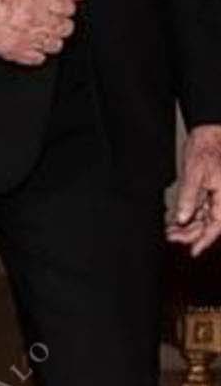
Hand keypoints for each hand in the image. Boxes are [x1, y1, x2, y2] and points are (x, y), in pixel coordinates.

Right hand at [0, 0, 83, 65]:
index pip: (70, 8)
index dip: (63, 7)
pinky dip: (37, 52)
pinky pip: (39, 59)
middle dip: (59, 22)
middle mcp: (34, 19)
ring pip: (56, 45)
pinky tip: (28, 41)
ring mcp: (26, 38)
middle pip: (66, 28)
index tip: (56, 6)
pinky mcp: (16, 53)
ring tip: (37, 30)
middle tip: (46, 18)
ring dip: (50, 38)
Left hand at [167, 125, 220, 256]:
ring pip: (203, 219)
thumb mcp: (194, 173)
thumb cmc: (205, 149)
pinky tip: (175, 221)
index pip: (216, 225)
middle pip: (208, 225)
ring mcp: (215, 195)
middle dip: (191, 234)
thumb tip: (182, 218)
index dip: (205, 240)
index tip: (193, 252)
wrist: (208, 134)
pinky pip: (200, 209)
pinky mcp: (208, 191)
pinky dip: (188, 216)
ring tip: (170, 232)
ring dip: (188, 227)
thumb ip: (189, 197)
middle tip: (171, 238)